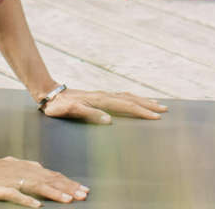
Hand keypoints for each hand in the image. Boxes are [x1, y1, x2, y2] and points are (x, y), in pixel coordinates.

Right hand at [0, 155, 88, 205]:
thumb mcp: (10, 165)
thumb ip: (27, 168)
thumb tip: (42, 169)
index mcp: (25, 167)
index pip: (51, 175)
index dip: (68, 182)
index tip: (82, 189)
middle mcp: (21, 171)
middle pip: (49, 180)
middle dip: (68, 187)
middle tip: (83, 195)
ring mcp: (11, 180)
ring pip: (37, 186)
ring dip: (54, 193)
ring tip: (68, 200)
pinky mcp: (0, 189)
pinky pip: (15, 195)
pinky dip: (27, 200)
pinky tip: (37, 206)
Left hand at [39, 87, 166, 123]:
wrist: (49, 94)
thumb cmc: (58, 106)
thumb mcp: (71, 111)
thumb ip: (89, 114)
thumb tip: (109, 120)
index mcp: (100, 100)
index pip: (126, 106)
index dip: (142, 111)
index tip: (156, 117)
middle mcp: (104, 96)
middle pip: (130, 99)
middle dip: (148, 105)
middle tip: (164, 110)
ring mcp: (102, 95)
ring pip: (127, 97)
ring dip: (142, 100)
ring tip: (156, 104)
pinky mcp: (98, 97)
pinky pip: (120, 97)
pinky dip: (132, 98)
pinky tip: (134, 101)